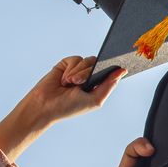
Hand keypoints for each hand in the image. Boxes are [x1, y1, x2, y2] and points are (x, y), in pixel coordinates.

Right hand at [0, 56, 125, 161]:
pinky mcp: (67, 64)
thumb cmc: (69, 107)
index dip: (114, 68)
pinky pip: (76, 59)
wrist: (45, 106)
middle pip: (99, 64)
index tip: (118, 63)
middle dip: (89, 72)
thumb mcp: (95, 100)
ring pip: (88, 60)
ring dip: (79, 72)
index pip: (110, 73)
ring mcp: (78, 70)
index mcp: (98, 86)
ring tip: (70, 82)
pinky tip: (64, 79)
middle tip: (79, 83)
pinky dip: (71, 68)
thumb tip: (122, 71)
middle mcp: (90, 77)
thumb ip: (109, 85)